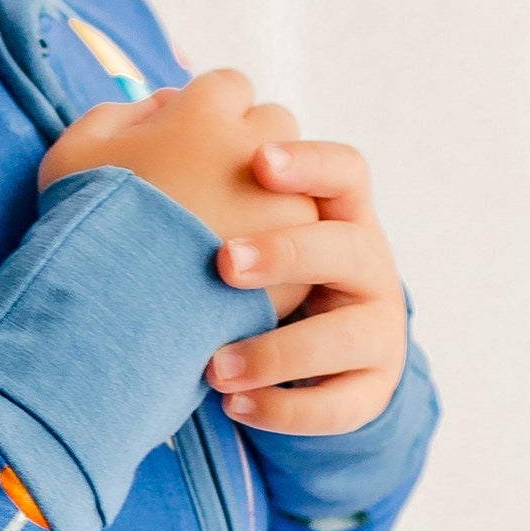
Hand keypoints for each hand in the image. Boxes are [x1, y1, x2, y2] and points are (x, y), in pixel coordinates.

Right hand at [39, 70, 319, 318]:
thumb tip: (165, 104)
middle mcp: (255, 150)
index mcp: (205, 114)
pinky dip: (276, 247)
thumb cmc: (87, 228)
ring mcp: (281, 208)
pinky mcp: (295, 263)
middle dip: (250, 147)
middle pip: (274, 126)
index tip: (191, 146)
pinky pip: (298, 239)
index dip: (209, 113)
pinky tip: (237, 268)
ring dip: (269, 196)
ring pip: (296, 184)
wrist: (110, 315)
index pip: (229, 86)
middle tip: (212, 185)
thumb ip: (119, 114)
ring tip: (225, 231)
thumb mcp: (74, 154)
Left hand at [204, 136, 408, 432]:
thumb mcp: (254, 229)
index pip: (346, 171)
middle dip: (288, 252)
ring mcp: (376, 330)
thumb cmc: (261, 275)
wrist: (319, 358)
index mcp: (341, 216)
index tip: (258, 161)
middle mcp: (368, 267)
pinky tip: (233, 406)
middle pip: (347, 247)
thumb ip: (220, 190)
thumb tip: (153, 121)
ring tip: (215, 368)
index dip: (310, 163)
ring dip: (278, 351)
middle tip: (224, 262)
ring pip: (344, 336)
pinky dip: (284, 409)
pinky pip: (338, 406)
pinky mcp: (369, 390)